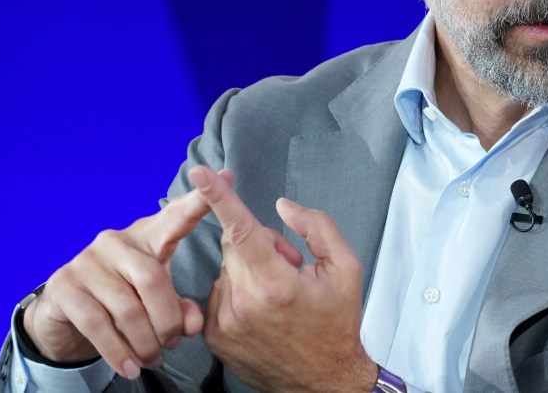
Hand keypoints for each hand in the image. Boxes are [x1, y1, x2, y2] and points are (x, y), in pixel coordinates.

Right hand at [24, 170, 231, 378]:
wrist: (68, 311)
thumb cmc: (128, 297)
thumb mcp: (160, 300)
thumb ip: (182, 308)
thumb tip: (193, 323)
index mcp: (148, 236)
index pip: (178, 216)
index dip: (202, 200)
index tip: (228, 177)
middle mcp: (116, 240)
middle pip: (154, 281)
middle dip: (168, 321)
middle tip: (174, 344)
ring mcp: (87, 261)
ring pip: (128, 308)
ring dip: (145, 342)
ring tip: (155, 358)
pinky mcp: (64, 285)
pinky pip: (98, 324)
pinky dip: (118, 351)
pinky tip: (130, 367)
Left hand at [190, 165, 376, 392]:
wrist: (324, 380)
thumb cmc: (337, 323)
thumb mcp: (346, 269)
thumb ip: (317, 228)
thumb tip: (283, 207)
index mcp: (277, 285)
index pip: (242, 230)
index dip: (219, 198)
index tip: (200, 174)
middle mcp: (244, 303)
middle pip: (236, 244)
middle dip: (261, 244)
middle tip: (290, 268)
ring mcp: (225, 322)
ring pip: (227, 268)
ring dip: (249, 270)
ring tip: (277, 297)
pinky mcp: (215, 336)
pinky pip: (219, 292)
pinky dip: (238, 291)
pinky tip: (262, 310)